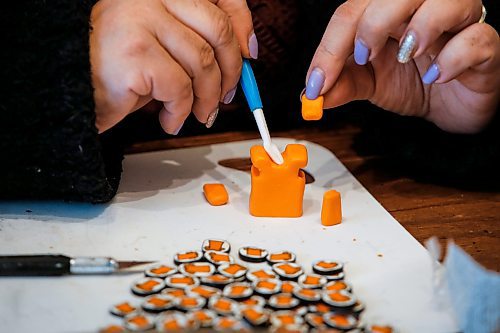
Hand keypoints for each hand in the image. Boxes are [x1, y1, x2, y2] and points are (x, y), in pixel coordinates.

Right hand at [90, 0, 255, 133]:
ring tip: (198, 114)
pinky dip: (182, 112)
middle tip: (226, 96)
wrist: (70, 87)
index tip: (249, 52)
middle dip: (231, 72)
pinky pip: (180, 88)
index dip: (242, 24)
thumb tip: (244, 53)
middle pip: (218, 31)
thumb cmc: (120, 68)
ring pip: (203, 62)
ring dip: (207, 98)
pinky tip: (170, 119)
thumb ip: (198, 39)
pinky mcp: (135, 53)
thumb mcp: (166, 45)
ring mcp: (140, 19)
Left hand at [305, 0, 499, 132]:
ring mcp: (458, 25)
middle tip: (363, 56)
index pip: (354, 10)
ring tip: (406, 56)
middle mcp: (423, 9)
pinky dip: (454, 56)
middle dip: (373, 22)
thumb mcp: (369, 84)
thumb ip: (342, 85)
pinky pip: (478, 38)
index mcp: (389, 14)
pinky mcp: (485, 48)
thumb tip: (309, 96)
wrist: (451, 107)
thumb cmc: (412, 84)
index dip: (330, 45)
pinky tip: (436, 75)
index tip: (317, 83)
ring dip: (421, 25)